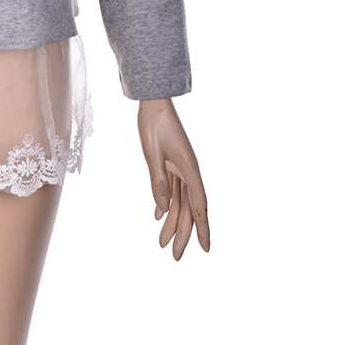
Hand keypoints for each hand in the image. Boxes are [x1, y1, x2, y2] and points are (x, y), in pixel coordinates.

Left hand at [137, 98, 209, 259]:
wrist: (153, 101)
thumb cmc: (153, 124)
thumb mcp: (152, 154)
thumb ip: (157, 182)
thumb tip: (163, 209)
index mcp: (189, 170)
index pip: (199, 206)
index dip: (203, 228)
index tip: (206, 250)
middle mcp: (188, 171)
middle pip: (188, 208)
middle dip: (183, 233)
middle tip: (175, 256)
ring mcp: (180, 167)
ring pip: (179, 200)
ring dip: (172, 221)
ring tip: (162, 242)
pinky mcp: (170, 162)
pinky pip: (170, 188)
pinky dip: (165, 203)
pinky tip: (158, 215)